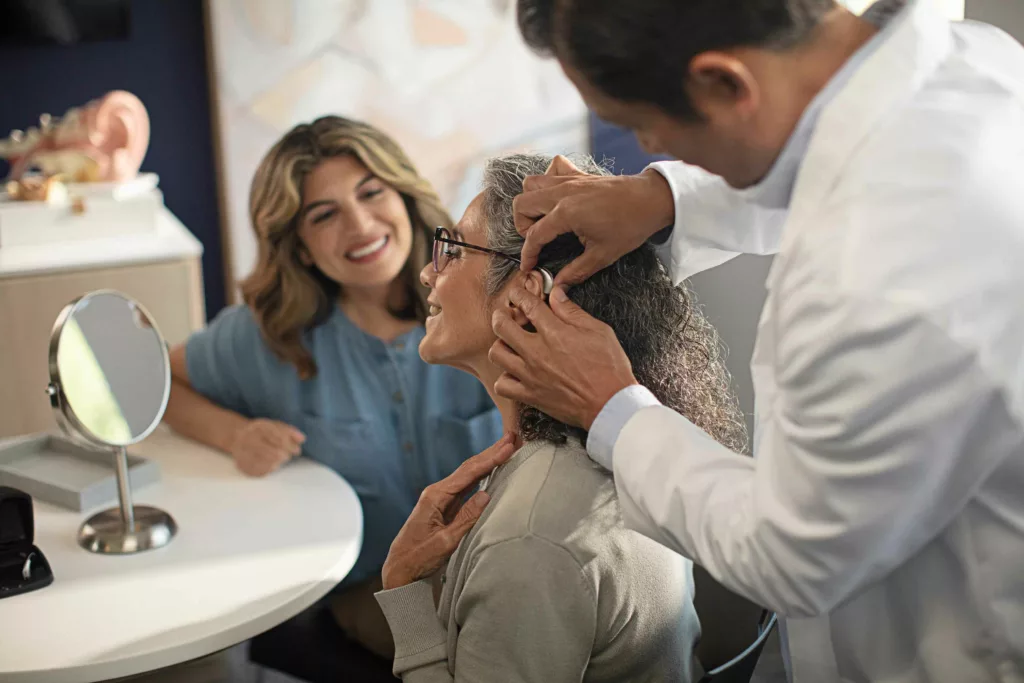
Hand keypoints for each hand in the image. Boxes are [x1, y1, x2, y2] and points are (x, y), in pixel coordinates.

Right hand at [229, 418, 304, 476]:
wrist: (237, 437)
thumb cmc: (262, 432)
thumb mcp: (274, 426)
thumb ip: (289, 431)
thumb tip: (302, 439)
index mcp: (259, 427)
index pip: (279, 438)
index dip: (290, 446)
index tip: (297, 450)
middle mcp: (249, 439)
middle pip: (274, 453)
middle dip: (285, 455)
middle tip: (288, 456)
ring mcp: (243, 453)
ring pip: (269, 463)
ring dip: (278, 462)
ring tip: (280, 459)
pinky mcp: (243, 466)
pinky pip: (261, 471)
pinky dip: (270, 468)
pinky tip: (271, 464)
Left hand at [382, 435, 516, 589]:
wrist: (400, 569)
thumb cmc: (418, 558)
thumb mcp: (445, 541)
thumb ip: (466, 518)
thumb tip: (486, 494)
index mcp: (435, 496)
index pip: (468, 473)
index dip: (490, 459)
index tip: (508, 446)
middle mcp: (437, 492)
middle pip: (469, 468)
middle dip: (491, 452)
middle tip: (512, 437)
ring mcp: (440, 498)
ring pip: (468, 475)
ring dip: (487, 461)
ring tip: (505, 448)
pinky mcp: (444, 506)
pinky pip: (466, 487)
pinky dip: (481, 475)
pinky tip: (490, 469)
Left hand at [490, 285, 636, 429]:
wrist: (610, 405)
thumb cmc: (610, 367)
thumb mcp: (598, 331)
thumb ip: (572, 312)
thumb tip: (556, 294)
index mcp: (555, 333)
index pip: (527, 304)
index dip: (518, 294)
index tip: (517, 294)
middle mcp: (537, 352)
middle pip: (501, 326)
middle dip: (501, 315)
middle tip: (506, 316)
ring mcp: (530, 375)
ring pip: (496, 353)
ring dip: (501, 345)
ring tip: (510, 345)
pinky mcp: (530, 395)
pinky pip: (502, 385)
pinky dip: (505, 378)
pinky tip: (515, 374)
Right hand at [513, 156, 673, 285]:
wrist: (651, 200)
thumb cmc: (630, 226)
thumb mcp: (602, 255)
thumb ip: (576, 271)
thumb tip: (558, 285)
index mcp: (566, 213)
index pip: (534, 235)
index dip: (528, 254)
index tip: (528, 266)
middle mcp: (562, 193)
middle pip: (522, 204)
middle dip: (522, 225)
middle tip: (537, 240)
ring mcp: (568, 180)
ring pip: (531, 184)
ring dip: (530, 202)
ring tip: (543, 219)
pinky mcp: (577, 174)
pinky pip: (552, 169)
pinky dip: (548, 180)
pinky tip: (556, 197)